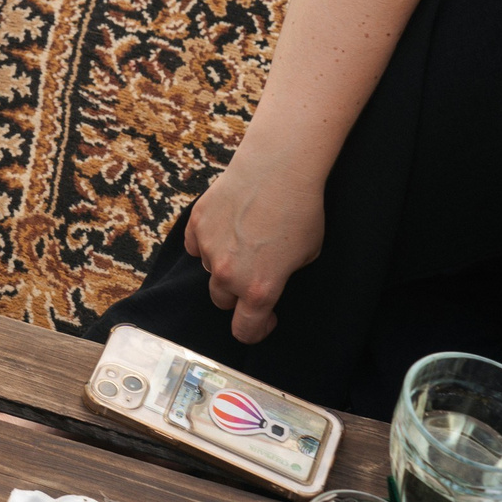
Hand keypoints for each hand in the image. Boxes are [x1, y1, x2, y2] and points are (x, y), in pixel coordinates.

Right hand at [181, 157, 326, 343]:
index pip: (245, 331)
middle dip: (236, 294)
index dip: (255, 330)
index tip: (265, 318)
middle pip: (222, 301)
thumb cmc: (301, 212)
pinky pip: (196, 245)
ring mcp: (208, 248)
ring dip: (223, 263)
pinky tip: (226, 225)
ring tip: (243, 239)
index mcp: (259, 289)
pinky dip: (208, 241)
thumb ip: (279, 277)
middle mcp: (228, 275)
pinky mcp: (196, 224)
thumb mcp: (306, 256)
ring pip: (209, 270)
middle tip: (253, 273)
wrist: (278, 169)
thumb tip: (267, 280)